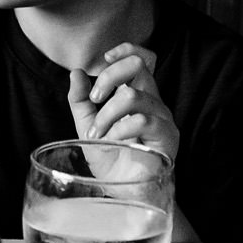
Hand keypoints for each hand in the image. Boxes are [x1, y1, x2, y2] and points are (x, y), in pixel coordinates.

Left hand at [68, 43, 178, 160]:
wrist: (122, 192)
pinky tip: (112, 143)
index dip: (126, 50)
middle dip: (109, 78)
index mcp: (138, 94)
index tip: (104, 59)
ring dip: (105, 115)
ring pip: (131, 95)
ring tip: (96, 135)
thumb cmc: (111, 159)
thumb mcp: (87, 125)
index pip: (143, 58)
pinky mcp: (167, 136)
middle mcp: (153, 101)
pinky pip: (140, 120)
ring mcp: (162, 117)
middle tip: (95, 99)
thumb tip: (75, 72)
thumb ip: (80, 100)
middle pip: (139, 65)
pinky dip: (118, 130)